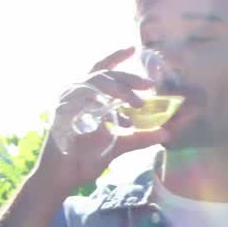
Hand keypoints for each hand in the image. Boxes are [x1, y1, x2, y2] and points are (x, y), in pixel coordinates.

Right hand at [32, 47, 170, 197]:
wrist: (63, 177)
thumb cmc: (85, 159)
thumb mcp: (119, 145)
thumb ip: (140, 137)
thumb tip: (165, 133)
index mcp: (87, 97)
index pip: (101, 71)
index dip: (115, 58)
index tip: (133, 49)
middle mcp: (76, 95)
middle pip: (102, 74)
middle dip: (128, 78)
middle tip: (149, 85)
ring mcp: (67, 102)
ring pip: (94, 82)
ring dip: (118, 90)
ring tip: (138, 103)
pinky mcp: (61, 114)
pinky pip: (81, 100)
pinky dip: (101, 105)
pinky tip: (119, 119)